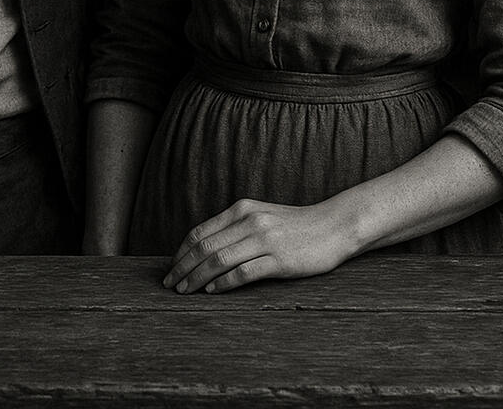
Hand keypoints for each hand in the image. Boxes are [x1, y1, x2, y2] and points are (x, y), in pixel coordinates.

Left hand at [162, 197, 350, 294]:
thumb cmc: (295, 226)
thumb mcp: (261, 218)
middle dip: (183, 267)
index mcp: (242, 210)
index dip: (181, 252)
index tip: (171, 268)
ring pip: (219, 260)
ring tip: (185, 291)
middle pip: (205, 247)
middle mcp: (249, 221)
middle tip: (170, 285)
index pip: (200, 232)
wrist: (333, 226)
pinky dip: (223, 283)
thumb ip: (236, 228)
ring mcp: (264, 240)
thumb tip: (206, 250)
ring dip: (197, 278)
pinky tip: (212, 292)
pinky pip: (243, 272)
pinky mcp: (278, 259)